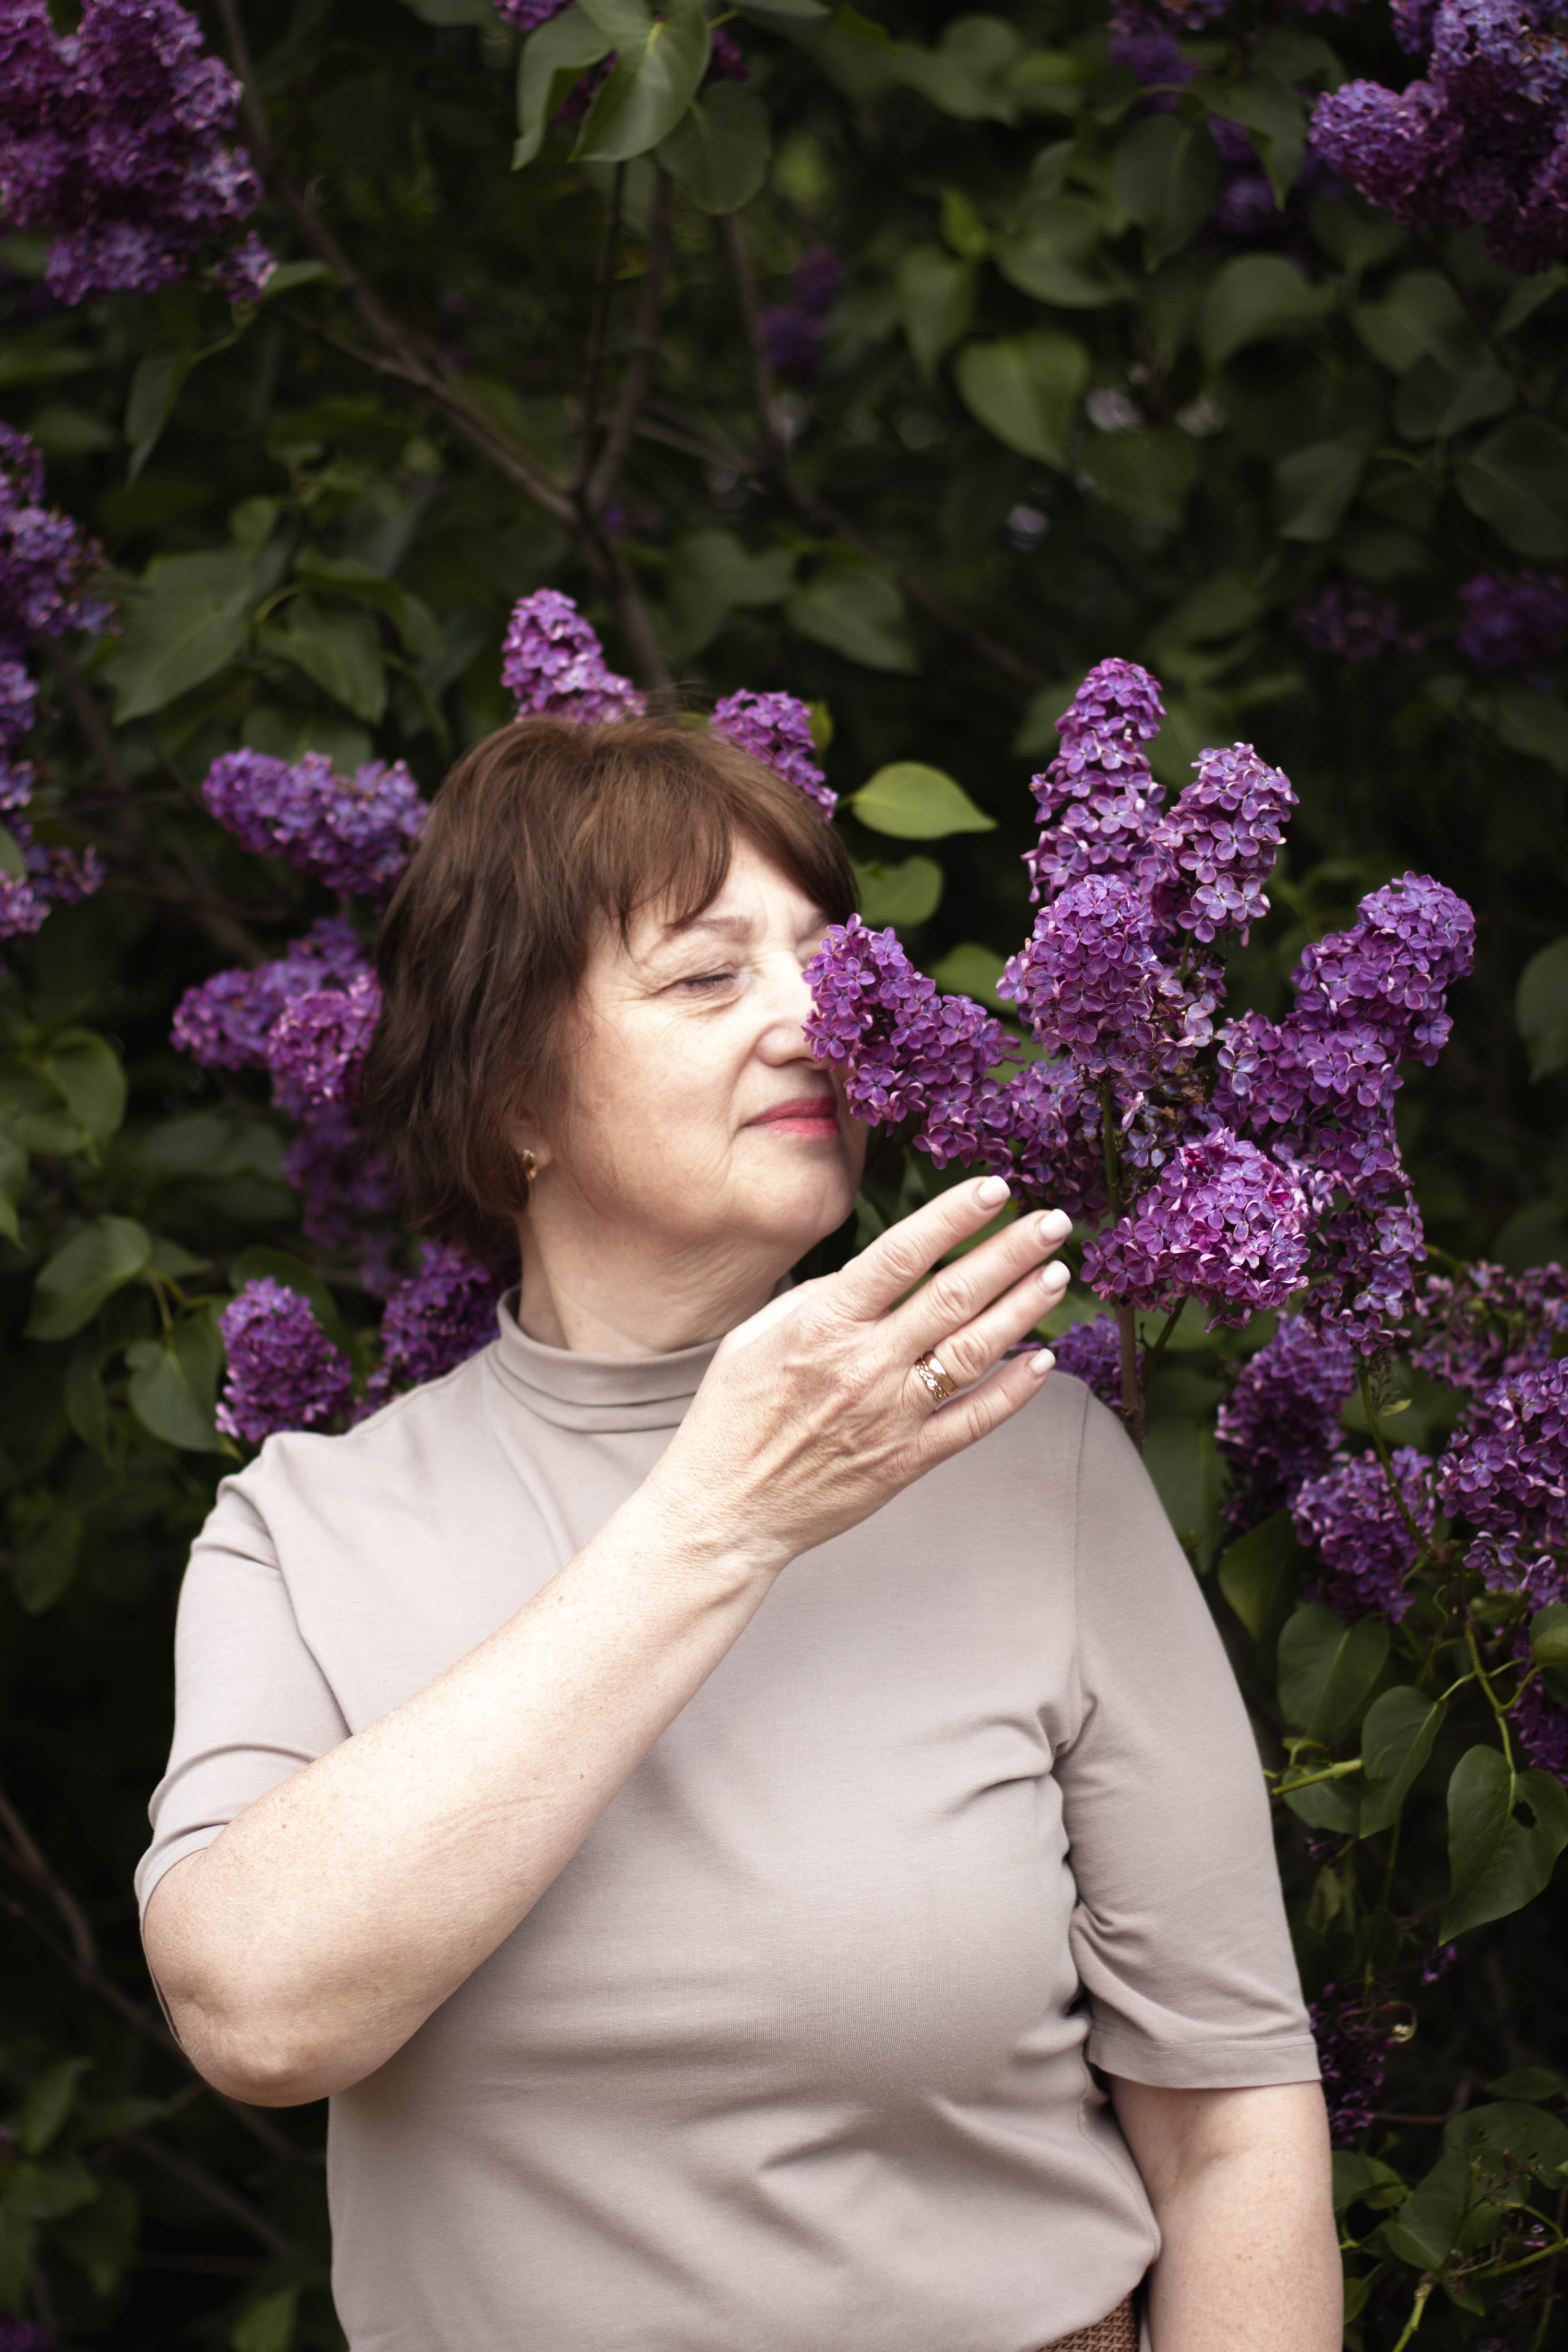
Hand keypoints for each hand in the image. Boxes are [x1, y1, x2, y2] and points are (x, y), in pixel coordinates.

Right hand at [644, 1177, 1070, 1572]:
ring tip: (1055, 1275)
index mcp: (824, 1323)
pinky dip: (1014, 1390)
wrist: (726, 1509)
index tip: (996, 1188)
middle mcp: (866, 1363)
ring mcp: (892, 1415)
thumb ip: (818, 1298)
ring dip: (1022, 1309)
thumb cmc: (733, 1416)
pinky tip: (1043, 1360)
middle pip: (954, 1295)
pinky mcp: (908, 1460)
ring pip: (975, 1351)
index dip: (955, 1216)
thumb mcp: (756, 1336)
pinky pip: (974, 1420)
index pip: (903, 1254)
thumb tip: (877, 1271)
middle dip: (1009, 1252)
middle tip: (1053, 1223)